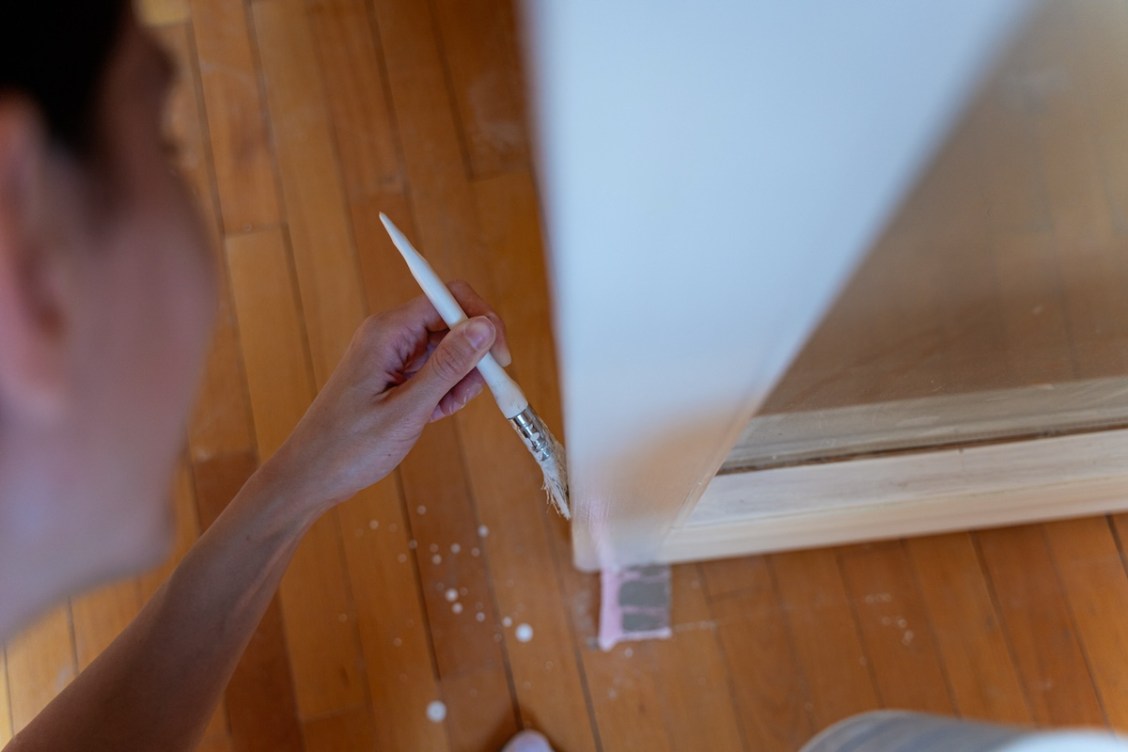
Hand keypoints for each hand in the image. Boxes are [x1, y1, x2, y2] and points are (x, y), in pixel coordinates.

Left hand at [267, 281, 510, 512]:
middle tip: (485, 388)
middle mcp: (390, 336)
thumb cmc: (348, 447)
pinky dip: (447, 391)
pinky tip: (436, 414)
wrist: (310, 476)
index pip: (447, 298)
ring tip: (446, 409)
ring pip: (448, 350)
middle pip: (451, 322)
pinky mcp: (396, 377)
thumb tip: (484, 327)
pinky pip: (435, 371)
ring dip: (461, 377)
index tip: (500, 356)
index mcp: (387, 332)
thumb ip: (448, 366)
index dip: (481, 320)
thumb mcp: (407, 409)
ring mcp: (393, 356)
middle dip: (475, 353)